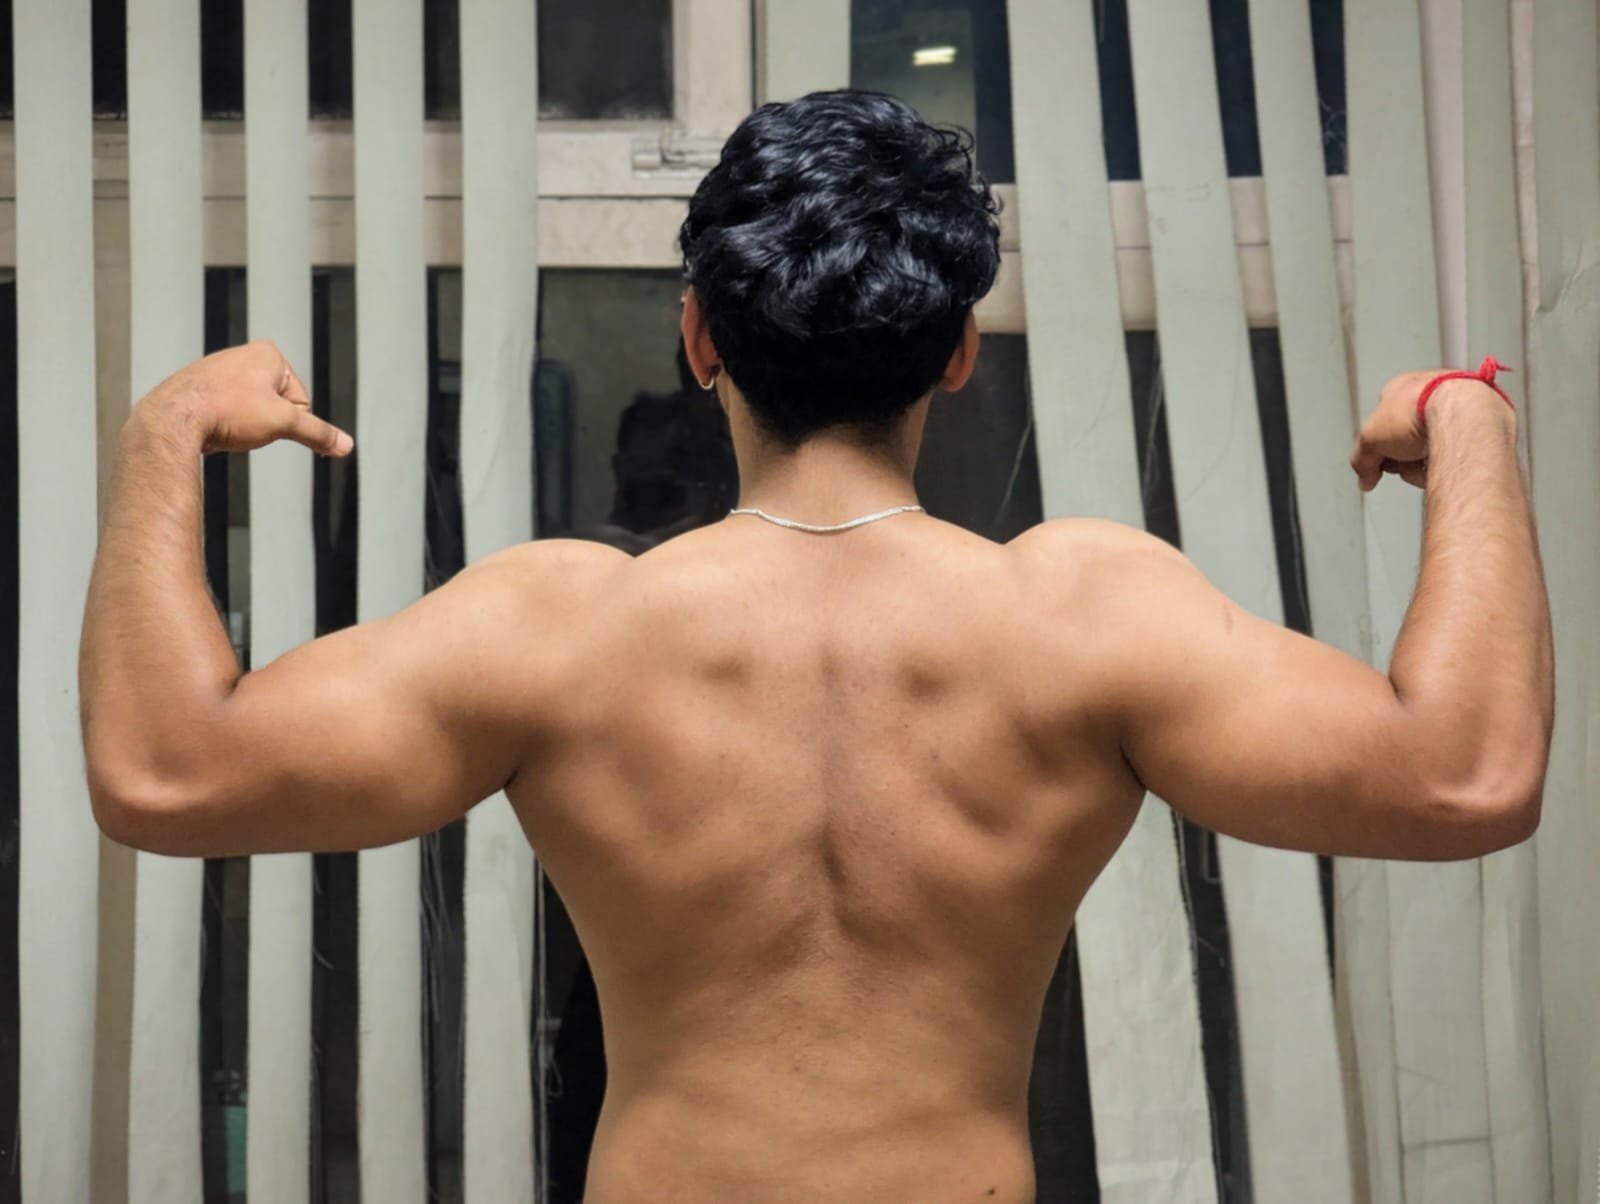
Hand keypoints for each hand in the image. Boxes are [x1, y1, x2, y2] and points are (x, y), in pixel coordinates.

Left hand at [140, 341, 352, 456]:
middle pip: (275, 405)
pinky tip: (208, 427)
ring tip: (223, 425)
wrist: (172, 419)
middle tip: (241, 424)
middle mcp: (242, 355)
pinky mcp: (198, 388)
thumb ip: (318, 433)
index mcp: (268, 353)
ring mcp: (218, 370)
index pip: (300, 401)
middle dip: (263, 422)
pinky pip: (225, 414)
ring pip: (249, 412)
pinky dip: (222, 426)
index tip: (262, 419)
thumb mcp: (284, 423)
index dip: (287, 420)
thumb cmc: (228, 411)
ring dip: (242, 426)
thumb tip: (347, 446)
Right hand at [1350, 371, 1508, 491]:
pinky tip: (1450, 460)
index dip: (1380, 444)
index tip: (1381, 461)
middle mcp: (1433, 389)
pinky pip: (1460, 448)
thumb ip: (1362, 461)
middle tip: (1407, 459)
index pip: (1383, 421)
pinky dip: (1452, 458)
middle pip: (1410, 435)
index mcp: (1403, 385)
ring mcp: (1459, 403)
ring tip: (1430, 459)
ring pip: (1436, 443)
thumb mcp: (1370, 439)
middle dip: (1406, 454)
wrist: (1463, 415)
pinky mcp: (1483, 421)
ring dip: (1428, 459)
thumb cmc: (1420, 412)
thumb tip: (1366, 478)